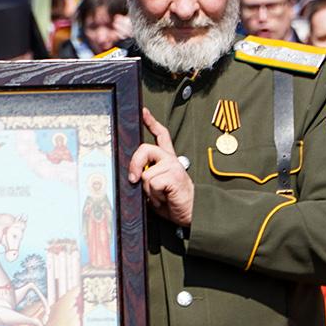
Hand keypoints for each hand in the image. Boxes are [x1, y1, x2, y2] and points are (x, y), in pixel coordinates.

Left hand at [127, 108, 194, 226]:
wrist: (192, 213)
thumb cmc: (173, 202)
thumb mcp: (155, 188)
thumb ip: (146, 177)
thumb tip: (132, 175)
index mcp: (167, 160)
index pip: (161, 135)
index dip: (151, 122)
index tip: (143, 112)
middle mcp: (170, 159)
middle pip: (145, 149)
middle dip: (134, 164)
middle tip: (133, 179)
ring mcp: (173, 166)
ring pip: (145, 173)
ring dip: (149, 190)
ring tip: (160, 196)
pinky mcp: (174, 175)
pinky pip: (152, 183)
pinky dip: (155, 196)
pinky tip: (165, 198)